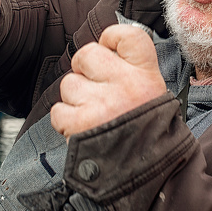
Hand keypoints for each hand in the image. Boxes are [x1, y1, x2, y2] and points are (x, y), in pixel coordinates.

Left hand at [51, 25, 165, 136]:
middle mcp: (125, 85)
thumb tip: (105, 46)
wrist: (147, 174)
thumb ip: (132, 69)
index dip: (111, 37)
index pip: (127, 36)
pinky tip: (84, 129)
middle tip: (96, 89)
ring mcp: (102, 104)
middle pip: (87, 54)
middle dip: (84, 70)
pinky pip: (58, 110)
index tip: (109, 48)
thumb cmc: (147, 132)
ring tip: (94, 115)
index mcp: (146, 76)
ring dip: (75, 99)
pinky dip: (66, 121)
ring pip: (69, 83)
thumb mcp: (153, 96)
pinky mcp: (81, 124)